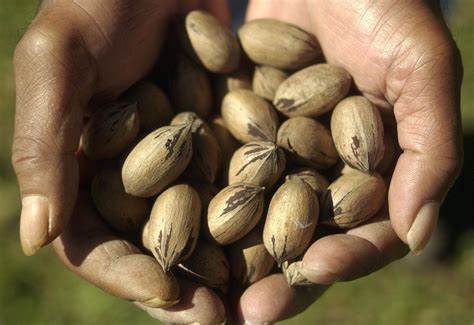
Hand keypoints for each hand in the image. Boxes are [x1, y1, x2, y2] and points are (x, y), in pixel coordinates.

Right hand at [12, 0, 229, 322]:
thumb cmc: (101, 3)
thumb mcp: (59, 60)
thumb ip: (43, 142)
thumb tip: (36, 238)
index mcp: (83, 172)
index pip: (94, 243)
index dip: (124, 274)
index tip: (165, 296)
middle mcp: (133, 177)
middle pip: (154, 248)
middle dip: (185, 287)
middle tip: (221, 321)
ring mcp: (181, 163)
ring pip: (202, 228)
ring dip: (228, 265)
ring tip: (261, 296)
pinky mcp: (221, 140)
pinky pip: (240, 187)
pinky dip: (260, 213)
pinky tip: (288, 236)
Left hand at [237, 0, 462, 322]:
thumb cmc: (385, 5)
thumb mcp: (422, 69)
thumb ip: (432, 150)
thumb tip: (419, 233)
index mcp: (375, 169)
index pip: (365, 231)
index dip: (345, 257)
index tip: (313, 271)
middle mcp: (326, 168)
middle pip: (306, 236)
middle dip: (281, 275)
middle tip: (249, 313)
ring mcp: (283, 152)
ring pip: (259, 215)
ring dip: (236, 253)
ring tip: (209, 288)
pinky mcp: (245, 128)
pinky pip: (224, 169)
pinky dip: (205, 197)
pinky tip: (181, 223)